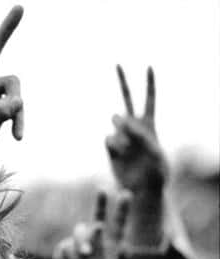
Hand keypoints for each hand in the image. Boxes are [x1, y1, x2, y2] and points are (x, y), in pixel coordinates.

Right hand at [53, 190, 130, 258]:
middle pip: (98, 217)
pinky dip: (66, 257)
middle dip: (101, 203)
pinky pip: (64, 248)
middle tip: (103, 189)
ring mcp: (81, 242)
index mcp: (112, 243)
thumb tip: (84, 234)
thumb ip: (95, 244)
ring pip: (78, 235)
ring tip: (85, 257)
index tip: (127, 193)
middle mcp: (98, 239)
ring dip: (80, 246)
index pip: (119, 223)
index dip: (122, 208)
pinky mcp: (66, 249)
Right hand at [105, 66, 166, 193]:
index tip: (149, 67)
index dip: (150, 84)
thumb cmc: (155, 172)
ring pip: (116, 124)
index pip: (149, 100)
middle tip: (117, 64)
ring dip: (123, 134)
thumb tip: (117, 119)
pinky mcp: (110, 148)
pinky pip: (108, 140)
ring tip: (129, 149)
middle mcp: (134, 127)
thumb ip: (138, 133)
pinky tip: (121, 156)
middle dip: (123, 81)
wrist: (142, 189)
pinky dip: (115, 146)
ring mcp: (121, 136)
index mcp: (150, 125)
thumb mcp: (154, 152)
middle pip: (127, 99)